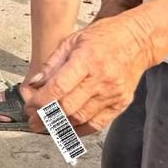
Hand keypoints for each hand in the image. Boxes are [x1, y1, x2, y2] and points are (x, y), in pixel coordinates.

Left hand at [22, 13, 155, 135]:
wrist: (139, 40)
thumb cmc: (105, 36)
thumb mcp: (73, 40)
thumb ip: (52, 63)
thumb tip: (34, 84)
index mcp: (86, 60)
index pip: (58, 88)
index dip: (39, 101)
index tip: (28, 106)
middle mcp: (101, 80)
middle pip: (67, 108)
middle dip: (44, 117)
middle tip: (32, 120)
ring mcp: (112, 94)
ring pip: (80, 119)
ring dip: (58, 126)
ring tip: (45, 125)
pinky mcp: (120, 104)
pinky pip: (96, 125)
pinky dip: (78, 130)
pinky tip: (66, 129)